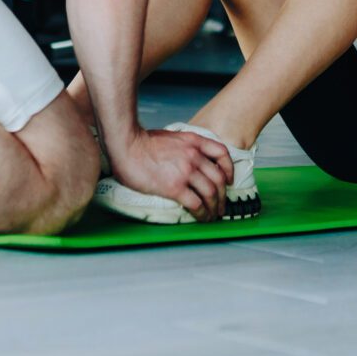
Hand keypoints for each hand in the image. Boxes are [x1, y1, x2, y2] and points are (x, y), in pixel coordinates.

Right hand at [108, 128, 232, 220]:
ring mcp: (186, 172)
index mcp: (194, 142)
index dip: (229, 169)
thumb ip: (185, 147)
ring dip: (214, 208)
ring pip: (211, 193)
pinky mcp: (175, 187)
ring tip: (212, 216)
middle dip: (223, 196)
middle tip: (221, 206)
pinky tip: (201, 218)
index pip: (222, 153)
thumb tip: (188, 159)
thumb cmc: (142, 142)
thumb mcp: (172, 137)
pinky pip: (196, 204)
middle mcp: (194, 156)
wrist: (127, 146)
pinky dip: (203, 214)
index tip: (229, 180)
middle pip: (219, 179)